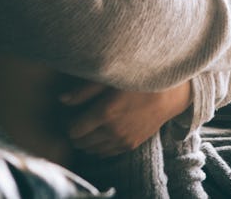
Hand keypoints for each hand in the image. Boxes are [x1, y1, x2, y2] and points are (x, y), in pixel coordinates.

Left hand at [59, 80, 191, 157]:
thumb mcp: (110, 78)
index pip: (74, 130)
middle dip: (76, 132)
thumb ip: (84, 90)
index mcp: (105, 113)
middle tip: (77, 119)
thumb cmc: (138, 79)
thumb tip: (61, 100)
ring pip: (92, 150)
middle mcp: (112, 131)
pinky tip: (101, 133)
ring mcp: (122, 140)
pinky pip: (106, 153)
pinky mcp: (131, 145)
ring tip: (88, 125)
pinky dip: (99, 146)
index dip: (68, 122)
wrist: (169, 93)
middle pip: (81, 142)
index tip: (70, 113)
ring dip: (86, 140)